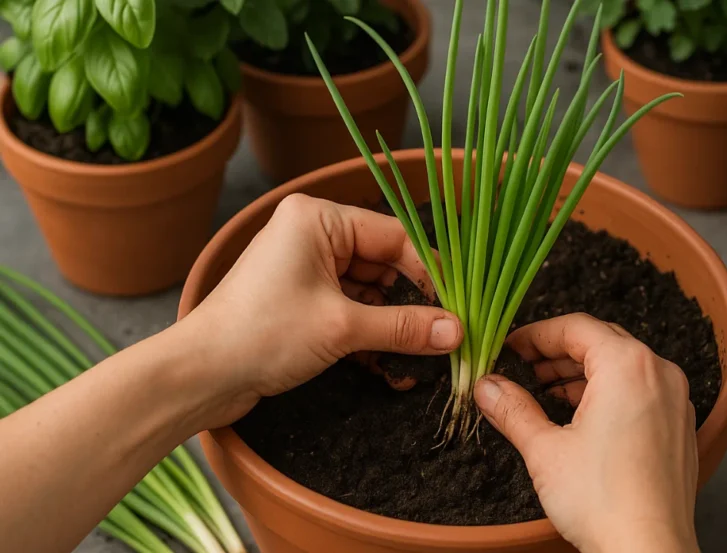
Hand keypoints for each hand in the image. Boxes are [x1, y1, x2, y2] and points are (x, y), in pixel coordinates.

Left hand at [176, 194, 462, 428]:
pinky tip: (387, 366)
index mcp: (318, 218)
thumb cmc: (260, 334)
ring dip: (390, 327)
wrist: (199, 376)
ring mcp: (304, 268)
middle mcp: (312, 234)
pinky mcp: (300, 300)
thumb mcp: (341, 328)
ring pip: (369, 292)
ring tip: (414, 360)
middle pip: (383, 265)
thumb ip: (404, 327)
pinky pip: (348, 309)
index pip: (394, 236)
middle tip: (442, 338)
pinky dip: (367, 335)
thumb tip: (457, 331)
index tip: (457, 307)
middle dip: (410, 305)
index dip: (429, 273)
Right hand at [474, 314, 698, 552]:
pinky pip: (641, 391)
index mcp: (628, 365)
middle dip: (556, 353)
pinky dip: (608, 393)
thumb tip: (487, 387)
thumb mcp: (544, 449)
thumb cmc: (604, 501)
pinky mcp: (679, 426)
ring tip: (544, 394)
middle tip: (521, 369)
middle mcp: (659, 373)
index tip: (509, 348)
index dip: (536, 335)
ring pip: (622, 366)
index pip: (575, 327)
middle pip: (601, 341)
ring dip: (581, 374)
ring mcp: (675, 400)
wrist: (649, 551)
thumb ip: (512, 409)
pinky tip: (580, 417)